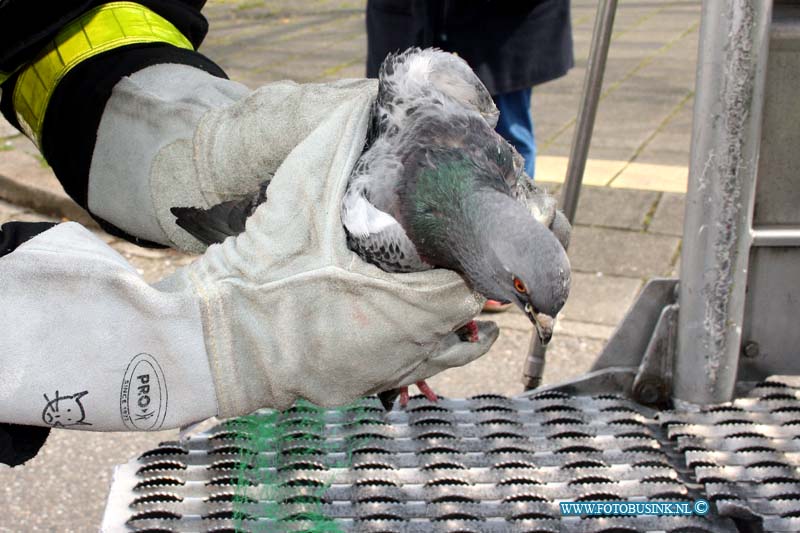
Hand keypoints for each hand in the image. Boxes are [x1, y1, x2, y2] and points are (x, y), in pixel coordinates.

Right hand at [158, 88, 496, 414]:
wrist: (219, 340)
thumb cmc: (267, 274)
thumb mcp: (301, 200)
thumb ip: (336, 146)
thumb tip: (362, 102)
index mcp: (408, 308)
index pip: (470, 287)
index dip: (473, 260)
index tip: (463, 236)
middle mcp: (408, 350)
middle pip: (464, 322)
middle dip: (464, 289)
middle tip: (455, 258)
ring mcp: (386, 376)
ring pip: (446, 355)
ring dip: (453, 327)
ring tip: (456, 302)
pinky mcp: (360, 388)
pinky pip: (412, 374)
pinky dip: (423, 351)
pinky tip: (417, 334)